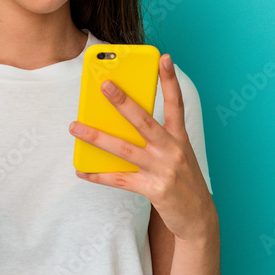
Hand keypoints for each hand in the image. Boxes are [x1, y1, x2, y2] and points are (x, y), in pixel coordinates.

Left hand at [68, 54, 216, 242]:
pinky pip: (119, 179)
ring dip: (97, 137)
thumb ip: (154, 137)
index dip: (170, 80)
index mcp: (179, 138)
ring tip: (76, 126)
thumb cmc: (181, 179)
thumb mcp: (176, 153)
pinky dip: (97, 174)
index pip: (176, 103)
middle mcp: (173, 150)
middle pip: (144, 121)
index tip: (164, 58)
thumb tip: (118, 123)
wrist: (198, 217)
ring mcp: (163, 170)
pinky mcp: (153, 190)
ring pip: (124, 149)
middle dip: (123, 102)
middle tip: (104, 85)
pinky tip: (81, 169)